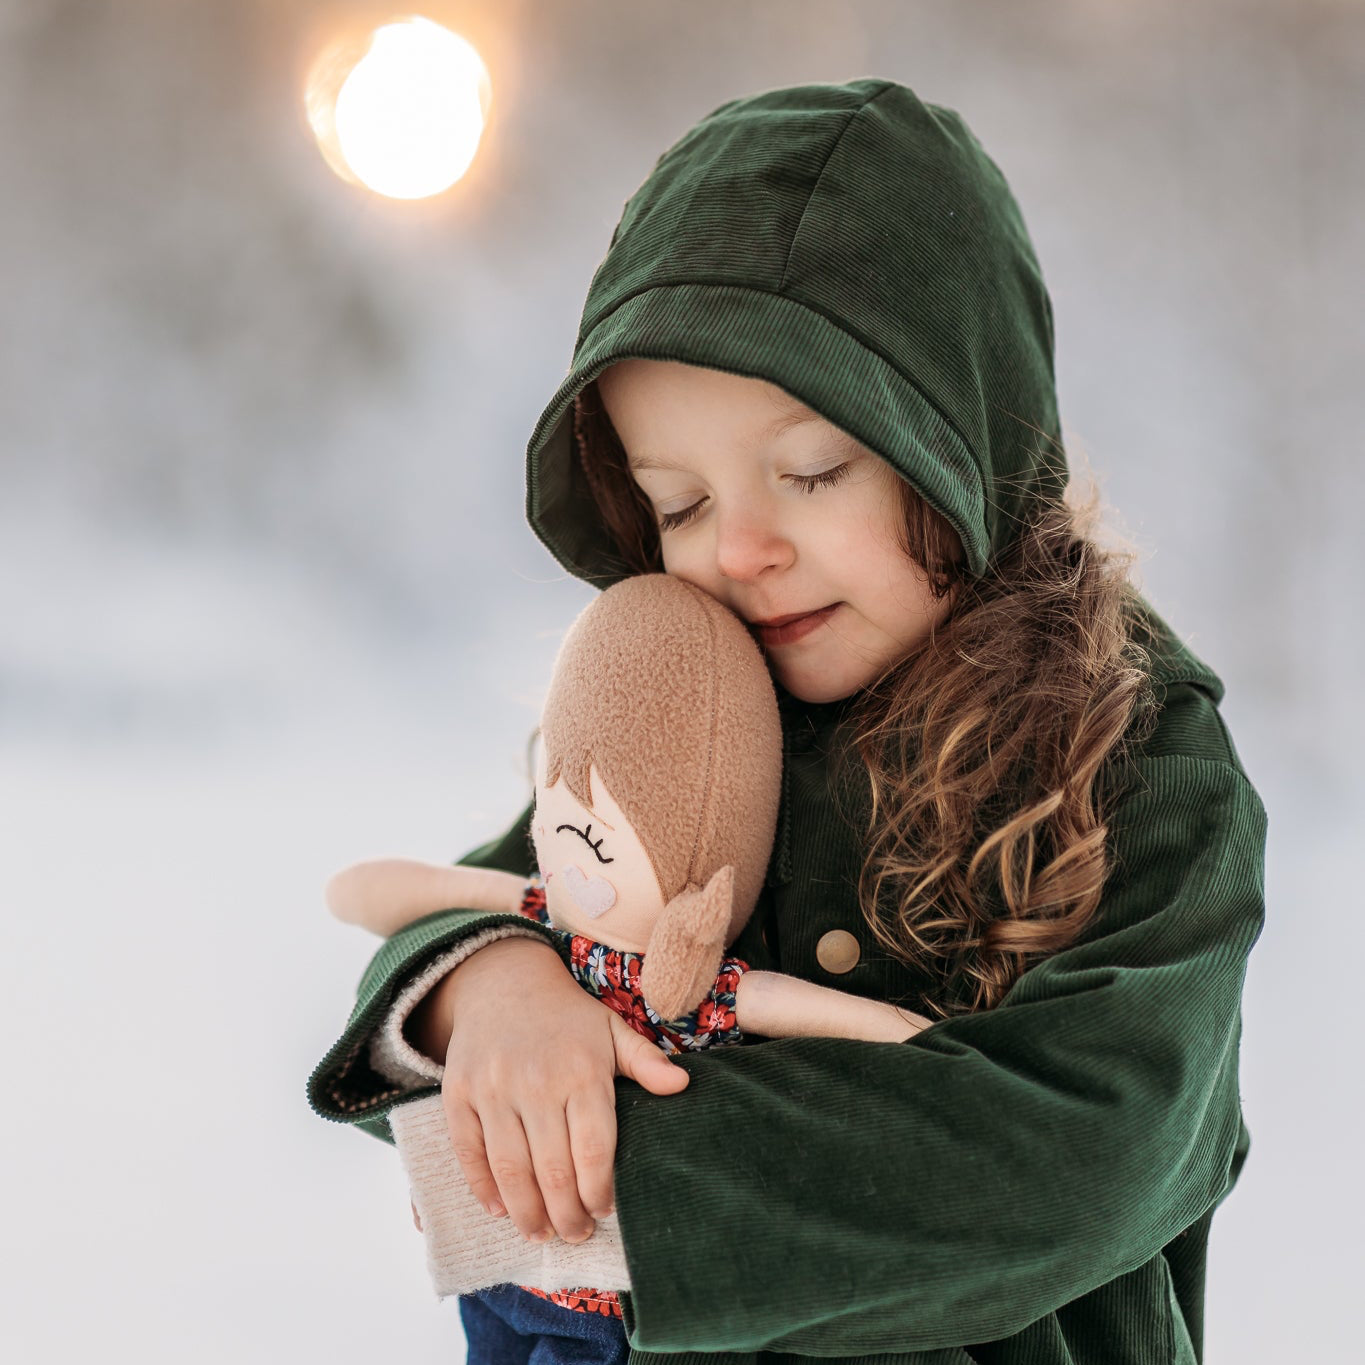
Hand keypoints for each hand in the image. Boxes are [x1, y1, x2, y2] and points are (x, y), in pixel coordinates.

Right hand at [421, 936, 688, 1244]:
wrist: (502, 981)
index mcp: (581, 1071)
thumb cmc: (568, 1017)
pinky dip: (483, 1188)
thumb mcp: (612, 1030)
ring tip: (541, 1234)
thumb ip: (646, 1062)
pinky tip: (500, 1210)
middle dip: (566, 1215)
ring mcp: (493, 1089)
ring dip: (526, 1212)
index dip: (599, 1191)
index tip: (604, 1211)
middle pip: (552, 1170)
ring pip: (510, 1169)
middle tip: (575, 1236)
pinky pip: (469, 1152)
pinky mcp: (458, 1094)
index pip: (593, 1149)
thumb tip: (684, 1085)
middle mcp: (536, 1082)